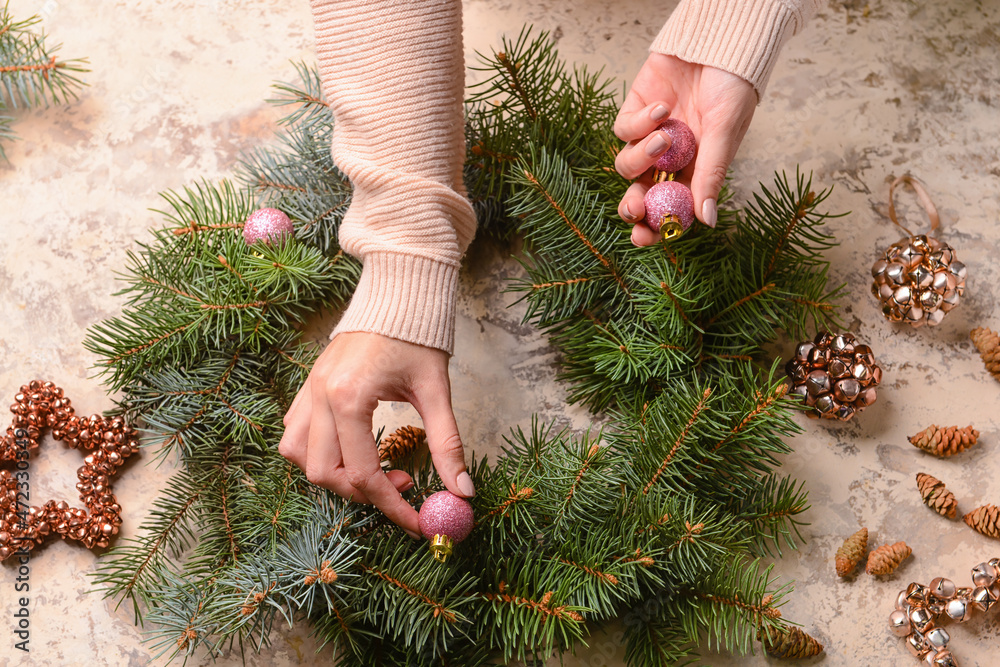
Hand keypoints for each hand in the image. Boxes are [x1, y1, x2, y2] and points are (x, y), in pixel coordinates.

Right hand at [278, 332, 473, 538]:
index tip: (417, 522)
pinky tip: (351, 448)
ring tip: (373, 468)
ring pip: (297, 456)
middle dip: (362, 493)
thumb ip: (447, 443)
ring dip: (332, 474)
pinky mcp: (307, 386)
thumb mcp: (437, 391)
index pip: (364, 473)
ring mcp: (308, 390)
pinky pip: (295, 432)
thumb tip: (462, 491)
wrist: (397, 290)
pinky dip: (316, 451)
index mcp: (350, 397)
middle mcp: (320, 396)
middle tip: (400, 485)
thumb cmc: (417, 336)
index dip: (392, 507)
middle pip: (324, 473)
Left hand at [613, 53, 757, 244]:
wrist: (721, 42)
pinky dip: (639, 123)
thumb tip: (706, 221)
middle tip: (633, 208)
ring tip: (665, 135)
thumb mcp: (725, 134)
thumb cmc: (733, 87)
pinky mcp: (634, 111)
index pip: (668, 209)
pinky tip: (662, 107)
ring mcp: (648, 136)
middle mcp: (668, 159)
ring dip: (640, 157)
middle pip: (639, 195)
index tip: (644, 237)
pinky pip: (623, 130)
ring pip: (626, 164)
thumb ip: (711, 176)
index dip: (653, 227)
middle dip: (632, 207)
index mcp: (694, 171)